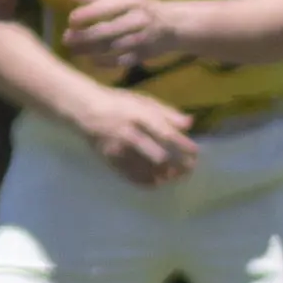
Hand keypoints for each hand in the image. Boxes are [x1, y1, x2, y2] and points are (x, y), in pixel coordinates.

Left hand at [62, 0, 178, 68]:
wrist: (175, 25)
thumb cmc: (143, 9)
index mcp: (131, 2)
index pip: (105, 8)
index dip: (85, 15)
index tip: (71, 20)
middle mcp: (138, 19)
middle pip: (106, 30)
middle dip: (84, 36)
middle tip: (66, 39)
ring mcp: (142, 38)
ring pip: (112, 47)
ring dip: (90, 51)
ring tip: (74, 51)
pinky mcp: (144, 54)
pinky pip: (120, 61)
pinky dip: (104, 63)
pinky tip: (91, 61)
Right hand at [73, 87, 197, 187]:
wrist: (86, 111)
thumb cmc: (120, 103)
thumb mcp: (144, 101)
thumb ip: (168, 113)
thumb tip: (190, 123)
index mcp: (139, 117)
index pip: (166, 134)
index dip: (183, 146)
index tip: (196, 153)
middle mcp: (129, 135)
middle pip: (158, 157)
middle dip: (178, 165)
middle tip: (190, 168)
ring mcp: (118, 151)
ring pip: (146, 171)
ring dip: (165, 176)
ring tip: (178, 176)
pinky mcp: (110, 162)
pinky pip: (132, 177)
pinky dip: (148, 181)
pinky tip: (159, 181)